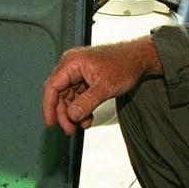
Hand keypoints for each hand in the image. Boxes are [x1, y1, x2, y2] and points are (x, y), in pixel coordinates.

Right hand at [41, 38, 162, 134]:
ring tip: (83, 124)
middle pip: (59, 94)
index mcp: (72, 62)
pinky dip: (82, 108)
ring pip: (68, 97)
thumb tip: (72, 116)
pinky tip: (88, 117)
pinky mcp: (85, 78)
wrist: (139, 58)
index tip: (51, 123)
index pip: (52, 87)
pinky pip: (78, 96)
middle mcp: (72, 66)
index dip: (49, 107)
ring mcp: (78, 72)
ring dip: (74, 113)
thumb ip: (86, 103)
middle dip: (64, 113)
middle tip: (70, 129)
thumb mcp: (105, 87)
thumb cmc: (124, 64)